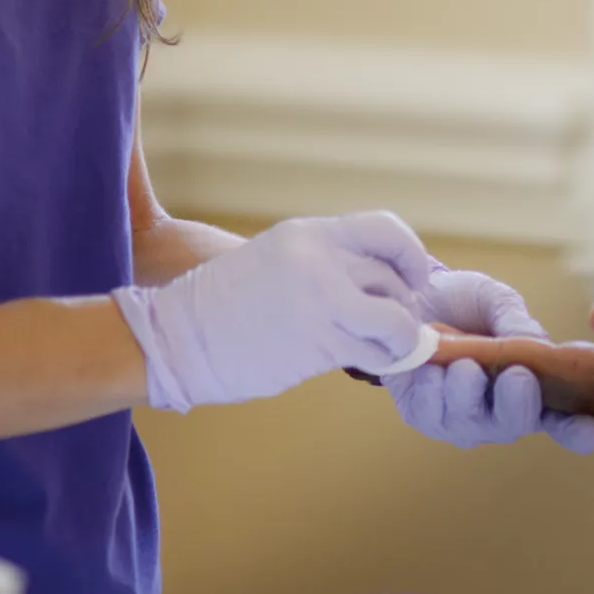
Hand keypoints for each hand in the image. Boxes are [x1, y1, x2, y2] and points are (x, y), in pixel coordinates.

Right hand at [111, 212, 434, 411]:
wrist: (180, 335)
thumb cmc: (230, 301)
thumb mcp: (281, 257)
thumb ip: (328, 261)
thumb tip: (383, 280)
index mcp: (312, 235)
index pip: (387, 231)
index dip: (412, 257)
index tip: (413, 280)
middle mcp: (321, 263)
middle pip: (395, 280)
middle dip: (406, 307)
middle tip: (397, 324)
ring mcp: (322, 304)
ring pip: (395, 321)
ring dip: (400, 340)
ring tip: (388, 349)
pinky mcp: (318, 346)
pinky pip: (374, 354)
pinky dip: (382, 362)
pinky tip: (370, 363)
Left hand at [386, 269, 593, 452]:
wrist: (412, 293)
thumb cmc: (465, 301)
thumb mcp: (497, 301)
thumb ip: (516, 324)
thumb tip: (535, 348)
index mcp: (535, 386)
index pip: (565, 418)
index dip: (579, 430)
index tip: (590, 430)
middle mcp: (503, 411)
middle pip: (518, 424)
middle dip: (518, 404)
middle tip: (517, 375)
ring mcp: (464, 419)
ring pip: (472, 422)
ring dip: (468, 390)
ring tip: (463, 364)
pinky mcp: (425, 416)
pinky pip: (432, 414)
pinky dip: (434, 388)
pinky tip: (432, 369)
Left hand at [436, 300, 593, 453]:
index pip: (526, 362)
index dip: (476, 352)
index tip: (431, 344)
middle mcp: (585, 396)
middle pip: (507, 381)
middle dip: (457, 367)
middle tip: (407, 351)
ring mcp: (587, 401)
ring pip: (514, 389)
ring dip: (470, 375)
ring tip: (424, 355)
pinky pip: (535, 389)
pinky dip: (500, 376)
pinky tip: (476, 367)